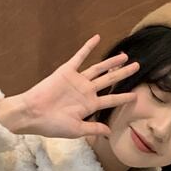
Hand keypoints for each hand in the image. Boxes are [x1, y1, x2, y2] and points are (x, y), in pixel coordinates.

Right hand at [0, 34, 139, 139]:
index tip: (136, 96)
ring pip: (98, 68)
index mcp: (89, 105)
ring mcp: (77, 80)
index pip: (111, 100)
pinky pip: (79, 56)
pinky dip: (88, 47)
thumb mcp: (76, 129)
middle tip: (138, 67)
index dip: (124, 98)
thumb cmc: (52, 125)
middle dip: (123, 74)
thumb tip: (110, 132)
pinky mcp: (67, 71)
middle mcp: (86, 91)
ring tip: (125, 56)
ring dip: (111, 62)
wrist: (32, 113)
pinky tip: (97, 38)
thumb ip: (94, 128)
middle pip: (109, 81)